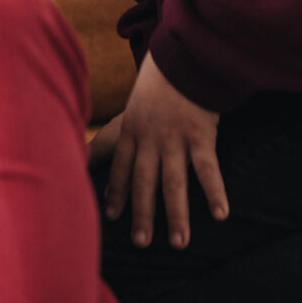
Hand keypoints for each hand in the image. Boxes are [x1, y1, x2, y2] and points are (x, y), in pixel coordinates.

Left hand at [89, 56, 227, 249]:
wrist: (184, 58)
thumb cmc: (156, 88)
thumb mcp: (130, 110)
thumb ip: (113, 138)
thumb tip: (82, 158)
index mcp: (131, 133)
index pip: (121, 168)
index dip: (116, 192)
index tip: (111, 217)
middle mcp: (149, 139)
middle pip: (144, 182)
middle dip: (141, 213)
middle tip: (141, 244)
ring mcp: (175, 139)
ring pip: (173, 182)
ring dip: (176, 214)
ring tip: (178, 243)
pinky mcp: (201, 135)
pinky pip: (208, 169)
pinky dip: (214, 192)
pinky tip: (220, 215)